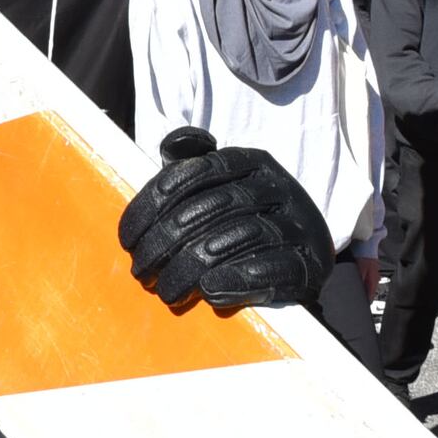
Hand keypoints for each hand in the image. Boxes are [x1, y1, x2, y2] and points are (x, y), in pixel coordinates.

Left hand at [119, 127, 335, 315]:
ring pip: (238, 236)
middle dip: (167, 242)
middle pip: (212, 207)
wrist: (306, 256)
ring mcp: (298, 222)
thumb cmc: (248, 219)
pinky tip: (208, 292)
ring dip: (194, 267)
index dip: (153, 203)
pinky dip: (237, 280)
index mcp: (250, 161)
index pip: (195, 172)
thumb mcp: (222, 186)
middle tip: (141, 272)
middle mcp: (276, 186)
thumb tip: (171, 145)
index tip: (127, 238)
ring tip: (166, 291)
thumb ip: (192, 165)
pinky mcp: (310, 261)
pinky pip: (272, 267)